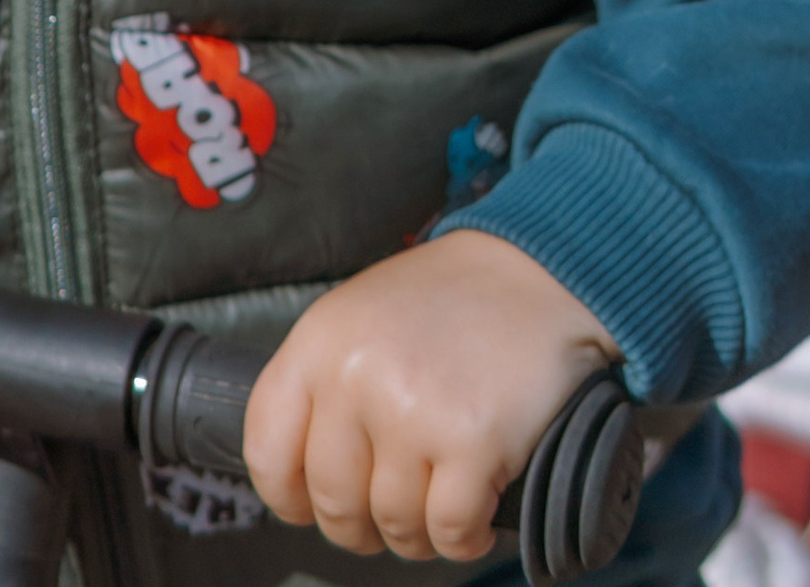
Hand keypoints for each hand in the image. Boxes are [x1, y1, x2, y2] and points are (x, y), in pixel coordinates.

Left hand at [245, 232, 617, 562]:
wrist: (541, 269)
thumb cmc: (450, 301)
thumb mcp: (362, 316)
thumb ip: (326, 383)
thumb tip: (302, 479)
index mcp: (321, 341)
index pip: (268, 451)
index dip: (289, 496)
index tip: (312, 505)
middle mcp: (358, 376)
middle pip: (333, 503)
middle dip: (361, 525)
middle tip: (390, 511)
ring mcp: (414, 410)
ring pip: (393, 524)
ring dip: (418, 533)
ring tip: (440, 502)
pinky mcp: (472, 441)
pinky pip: (449, 532)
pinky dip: (463, 539)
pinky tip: (475, 515)